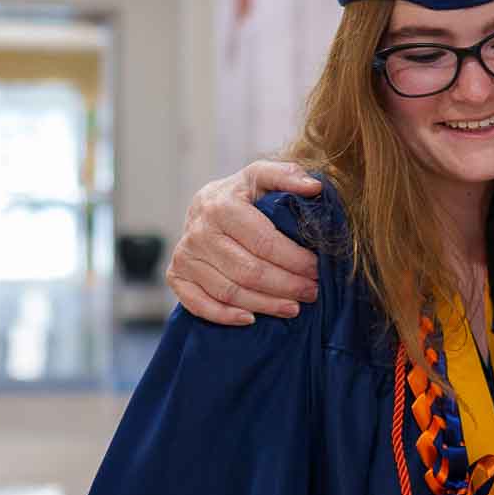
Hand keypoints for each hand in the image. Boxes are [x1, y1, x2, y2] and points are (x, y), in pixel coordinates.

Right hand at [165, 161, 322, 324]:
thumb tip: (314, 187)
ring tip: (294, 308)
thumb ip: (288, 175)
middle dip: (286, 286)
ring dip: (265, 304)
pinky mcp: (176, 275)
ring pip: (229, 292)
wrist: (206, 205)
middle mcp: (199, 231)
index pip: (264, 242)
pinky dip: (225, 316)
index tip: (317, 269)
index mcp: (221, 205)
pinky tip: (251, 318)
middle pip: (249, 271)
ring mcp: (184, 255)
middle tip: (312, 292)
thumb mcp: (262, 176)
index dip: (295, 260)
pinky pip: (199, 304)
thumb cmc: (242, 194)